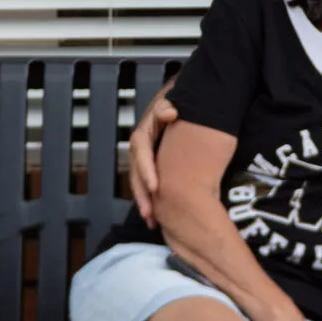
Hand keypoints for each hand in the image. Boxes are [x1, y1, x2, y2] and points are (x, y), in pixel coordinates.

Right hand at [127, 94, 179, 225]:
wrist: (185, 105)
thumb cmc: (180, 104)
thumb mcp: (171, 103)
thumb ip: (167, 108)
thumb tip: (172, 113)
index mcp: (146, 130)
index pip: (141, 149)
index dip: (146, 169)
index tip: (156, 186)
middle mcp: (142, 146)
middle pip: (137, 171)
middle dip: (142, 192)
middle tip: (150, 210)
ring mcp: (146, 157)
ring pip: (139, 181)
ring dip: (143, 200)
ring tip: (150, 218)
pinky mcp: (153, 167)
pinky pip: (147, 185)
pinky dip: (150, 201)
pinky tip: (154, 218)